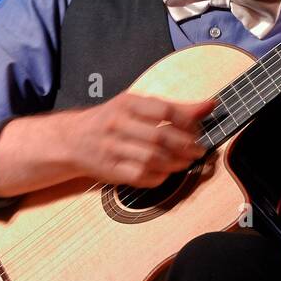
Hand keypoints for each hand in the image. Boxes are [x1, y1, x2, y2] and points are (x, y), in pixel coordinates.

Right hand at [64, 90, 217, 186]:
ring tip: (187, 162)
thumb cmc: (112, 119)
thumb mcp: (137, 105)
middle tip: (199, 150)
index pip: (163, 110)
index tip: (200, 128)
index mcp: (126, 104)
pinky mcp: (111, 170)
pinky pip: (141, 176)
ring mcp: (113, 149)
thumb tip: (208, 105)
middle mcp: (117, 124)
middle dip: (186, 146)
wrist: (72, 139)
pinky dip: (160, 176)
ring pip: (152, 159)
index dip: (187, 121)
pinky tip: (168, 172)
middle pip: (160, 137)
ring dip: (177, 163)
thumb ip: (173, 107)